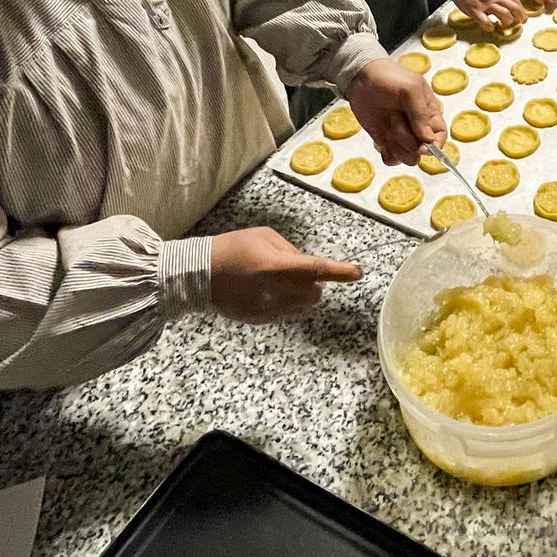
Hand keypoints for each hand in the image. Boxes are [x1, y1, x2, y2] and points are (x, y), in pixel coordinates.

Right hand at [208, 227, 360, 323]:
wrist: (199, 276)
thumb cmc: (232, 249)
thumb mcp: (263, 236)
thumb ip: (290, 251)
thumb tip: (306, 265)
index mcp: (274, 266)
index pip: (315, 270)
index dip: (339, 272)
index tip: (357, 273)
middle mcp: (274, 292)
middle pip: (315, 293)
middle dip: (315, 282)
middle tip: (300, 271)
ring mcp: (268, 310)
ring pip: (305, 307)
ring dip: (304, 294)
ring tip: (283, 280)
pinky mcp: (262, 320)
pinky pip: (289, 314)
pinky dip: (290, 303)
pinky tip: (271, 292)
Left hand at [344, 56, 445, 164]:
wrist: (361, 77)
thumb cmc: (389, 78)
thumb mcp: (410, 89)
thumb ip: (421, 113)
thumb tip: (428, 140)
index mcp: (429, 114)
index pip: (440, 136)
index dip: (435, 146)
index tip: (422, 146)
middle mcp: (417, 128)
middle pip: (422, 150)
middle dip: (407, 140)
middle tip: (395, 119)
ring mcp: (401, 137)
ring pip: (407, 157)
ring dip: (395, 144)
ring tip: (387, 123)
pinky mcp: (386, 143)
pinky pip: (391, 160)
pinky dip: (386, 152)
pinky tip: (381, 137)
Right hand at [454, 0, 525, 30]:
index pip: (516, 1)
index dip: (521, 11)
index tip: (522, 16)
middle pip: (515, 10)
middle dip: (519, 18)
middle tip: (518, 23)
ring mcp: (486, 4)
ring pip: (505, 16)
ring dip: (507, 23)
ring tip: (503, 24)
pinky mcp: (475, 11)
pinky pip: (486, 23)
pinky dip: (490, 27)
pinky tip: (490, 27)